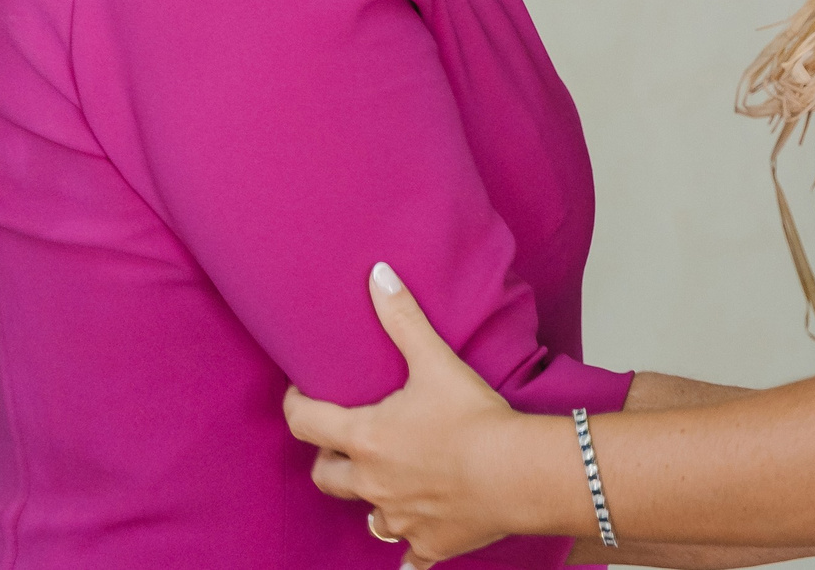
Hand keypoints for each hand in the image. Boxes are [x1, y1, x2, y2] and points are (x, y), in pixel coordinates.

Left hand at [286, 264, 513, 568]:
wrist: (517, 473)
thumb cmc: (475, 418)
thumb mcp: (436, 361)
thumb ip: (402, 317)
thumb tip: (377, 274)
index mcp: (366, 438)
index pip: (306, 423)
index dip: (297, 406)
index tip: (301, 395)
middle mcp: (371, 483)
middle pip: (327, 475)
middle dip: (330, 459)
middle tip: (345, 442)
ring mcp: (399, 518)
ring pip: (366, 517)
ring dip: (371, 501)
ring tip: (387, 483)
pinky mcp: (429, 543)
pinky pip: (410, 557)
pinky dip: (412, 550)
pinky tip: (418, 544)